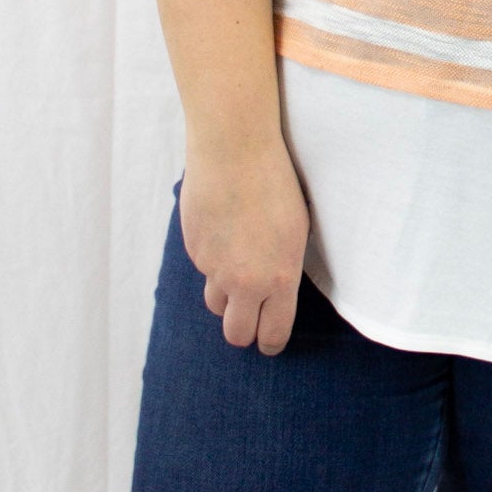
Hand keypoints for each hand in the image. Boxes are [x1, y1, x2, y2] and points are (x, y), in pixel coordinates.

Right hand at [179, 142, 310, 355]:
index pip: (272, 333)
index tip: (270, 342)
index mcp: (280, 277)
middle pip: (236, 334)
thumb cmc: (276, 181)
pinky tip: (224, 233)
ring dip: (226, 297)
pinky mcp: (194, 249)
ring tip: (238, 271)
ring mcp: (214, 267)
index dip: (271, 342)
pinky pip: (203, 269)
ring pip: (215, 303)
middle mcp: (244, 280)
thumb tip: (277, 287)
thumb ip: (286, 266)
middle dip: (243, 331)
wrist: (234, 149)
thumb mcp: (297, 228)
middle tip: (250, 319)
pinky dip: (213, 261)